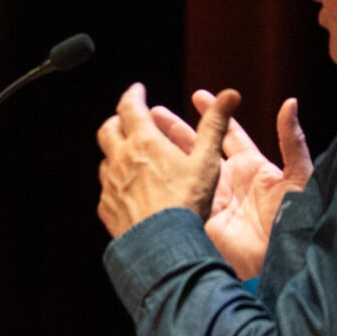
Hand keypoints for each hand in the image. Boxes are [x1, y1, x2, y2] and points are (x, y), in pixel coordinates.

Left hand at [96, 84, 238, 238]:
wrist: (163, 246)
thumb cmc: (187, 203)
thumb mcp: (206, 161)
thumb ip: (215, 126)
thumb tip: (231, 95)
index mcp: (144, 142)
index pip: (130, 107)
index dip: (134, 95)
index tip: (137, 90)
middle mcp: (121, 159)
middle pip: (108, 130)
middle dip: (118, 120)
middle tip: (127, 119)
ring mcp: (110, 184)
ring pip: (106, 160)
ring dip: (115, 153)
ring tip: (129, 156)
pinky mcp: (107, 207)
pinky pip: (107, 189)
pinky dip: (115, 182)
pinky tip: (128, 190)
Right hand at [144, 94, 312, 278]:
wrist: (285, 258)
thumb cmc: (299, 219)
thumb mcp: (299, 175)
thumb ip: (292, 140)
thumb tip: (290, 103)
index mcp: (253, 166)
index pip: (228, 134)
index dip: (214, 114)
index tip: (198, 96)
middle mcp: (230, 181)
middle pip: (198, 148)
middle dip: (177, 130)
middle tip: (155, 113)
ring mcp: (213, 200)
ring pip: (183, 170)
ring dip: (165, 152)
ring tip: (144, 134)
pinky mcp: (202, 219)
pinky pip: (180, 197)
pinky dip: (163, 183)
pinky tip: (146, 170)